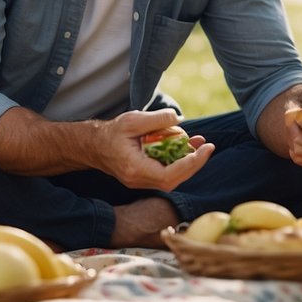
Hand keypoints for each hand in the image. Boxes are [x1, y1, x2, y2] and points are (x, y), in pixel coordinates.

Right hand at [96, 109, 213, 190]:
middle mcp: (139, 180)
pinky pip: (166, 173)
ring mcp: (141, 182)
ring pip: (172, 178)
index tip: (203, 149)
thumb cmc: (111, 133)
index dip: (189, 165)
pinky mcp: (145, 178)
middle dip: (194, 164)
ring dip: (189, 162)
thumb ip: (156, 119)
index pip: (168, 176)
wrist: (93, 146)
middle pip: (174, 180)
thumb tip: (179, 120)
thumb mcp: (132, 120)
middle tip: (208, 146)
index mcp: (135, 169)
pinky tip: (186, 146)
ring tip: (200, 143)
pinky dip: (179, 162)